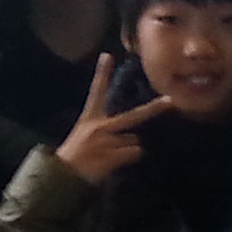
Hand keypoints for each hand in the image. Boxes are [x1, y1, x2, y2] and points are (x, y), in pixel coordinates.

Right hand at [55, 54, 174, 185]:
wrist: (62, 175)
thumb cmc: (74, 156)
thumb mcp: (84, 135)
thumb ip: (104, 129)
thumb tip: (131, 134)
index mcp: (89, 118)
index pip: (96, 92)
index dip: (102, 74)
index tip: (107, 55)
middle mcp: (99, 127)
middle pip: (133, 116)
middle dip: (153, 109)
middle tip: (170, 101)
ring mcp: (106, 141)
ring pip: (133, 141)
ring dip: (128, 149)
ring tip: (110, 156)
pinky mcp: (111, 155)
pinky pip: (132, 154)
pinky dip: (128, 158)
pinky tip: (113, 163)